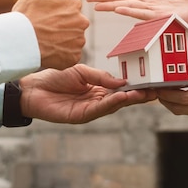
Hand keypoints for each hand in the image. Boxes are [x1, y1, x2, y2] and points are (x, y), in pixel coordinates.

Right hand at [12, 0, 88, 68]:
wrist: (19, 41)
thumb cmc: (27, 13)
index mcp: (74, 4)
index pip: (68, 10)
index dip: (54, 14)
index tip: (42, 17)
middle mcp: (81, 22)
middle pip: (71, 25)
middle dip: (59, 28)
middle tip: (42, 30)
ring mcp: (78, 41)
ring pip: (70, 41)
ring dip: (60, 41)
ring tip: (44, 41)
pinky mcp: (73, 58)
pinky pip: (68, 56)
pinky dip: (59, 55)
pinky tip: (47, 51)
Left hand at [18, 64, 156, 123]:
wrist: (31, 88)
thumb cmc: (54, 77)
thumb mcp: (81, 71)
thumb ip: (101, 76)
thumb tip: (122, 81)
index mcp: (98, 88)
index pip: (121, 88)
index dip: (136, 85)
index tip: (152, 82)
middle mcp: (97, 100)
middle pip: (122, 99)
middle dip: (139, 95)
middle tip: (156, 90)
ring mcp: (90, 110)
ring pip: (114, 105)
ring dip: (129, 99)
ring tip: (143, 93)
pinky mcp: (81, 116)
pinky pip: (100, 109)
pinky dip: (112, 103)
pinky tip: (122, 97)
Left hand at [156, 67, 187, 131]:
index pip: (185, 97)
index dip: (168, 94)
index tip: (159, 87)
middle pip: (179, 108)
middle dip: (165, 100)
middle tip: (157, 91)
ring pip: (185, 112)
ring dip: (173, 103)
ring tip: (167, 92)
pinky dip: (186, 105)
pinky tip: (184, 96)